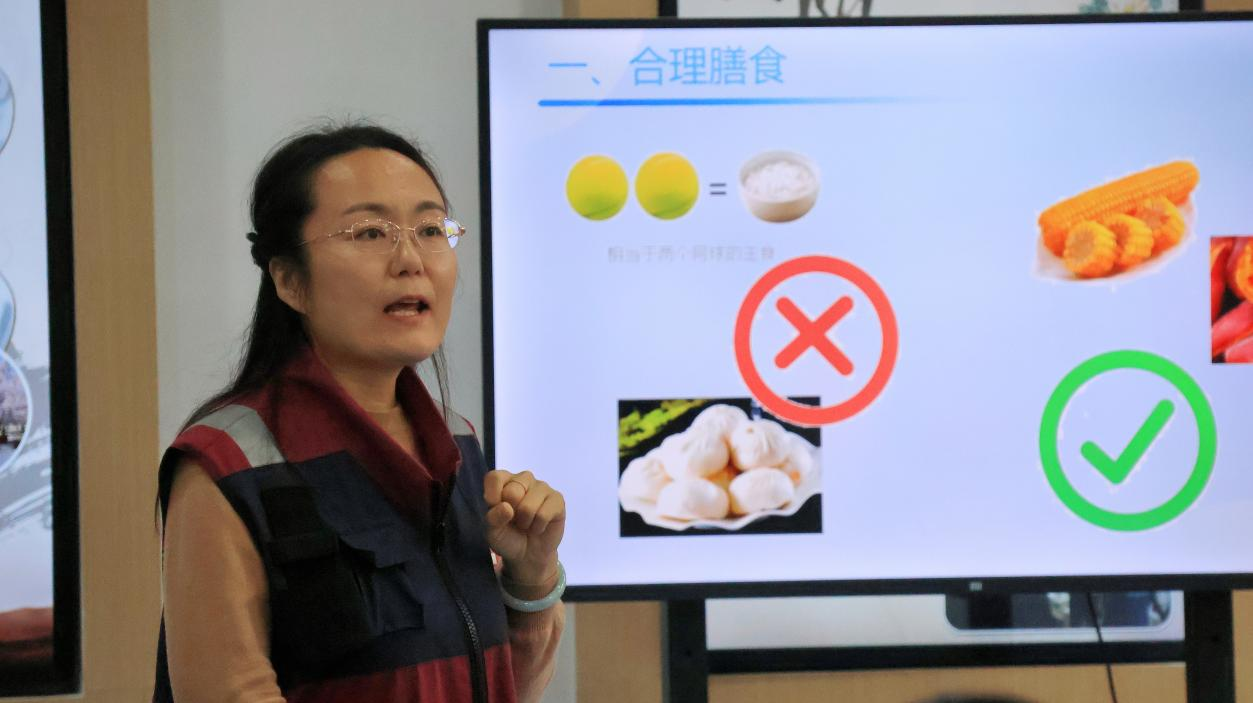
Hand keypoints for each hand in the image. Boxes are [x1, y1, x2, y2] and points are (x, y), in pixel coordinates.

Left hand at [483, 470, 565, 588]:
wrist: (528, 555)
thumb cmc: (507, 538)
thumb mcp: (492, 531)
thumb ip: (493, 518)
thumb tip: (507, 507)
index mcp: (503, 482)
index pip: (495, 477)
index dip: (493, 494)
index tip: (493, 508)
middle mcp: (523, 480)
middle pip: (513, 490)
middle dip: (511, 514)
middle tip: (514, 520)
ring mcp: (542, 487)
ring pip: (529, 505)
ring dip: (525, 522)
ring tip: (526, 524)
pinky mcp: (557, 499)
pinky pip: (544, 513)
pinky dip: (538, 526)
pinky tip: (539, 526)